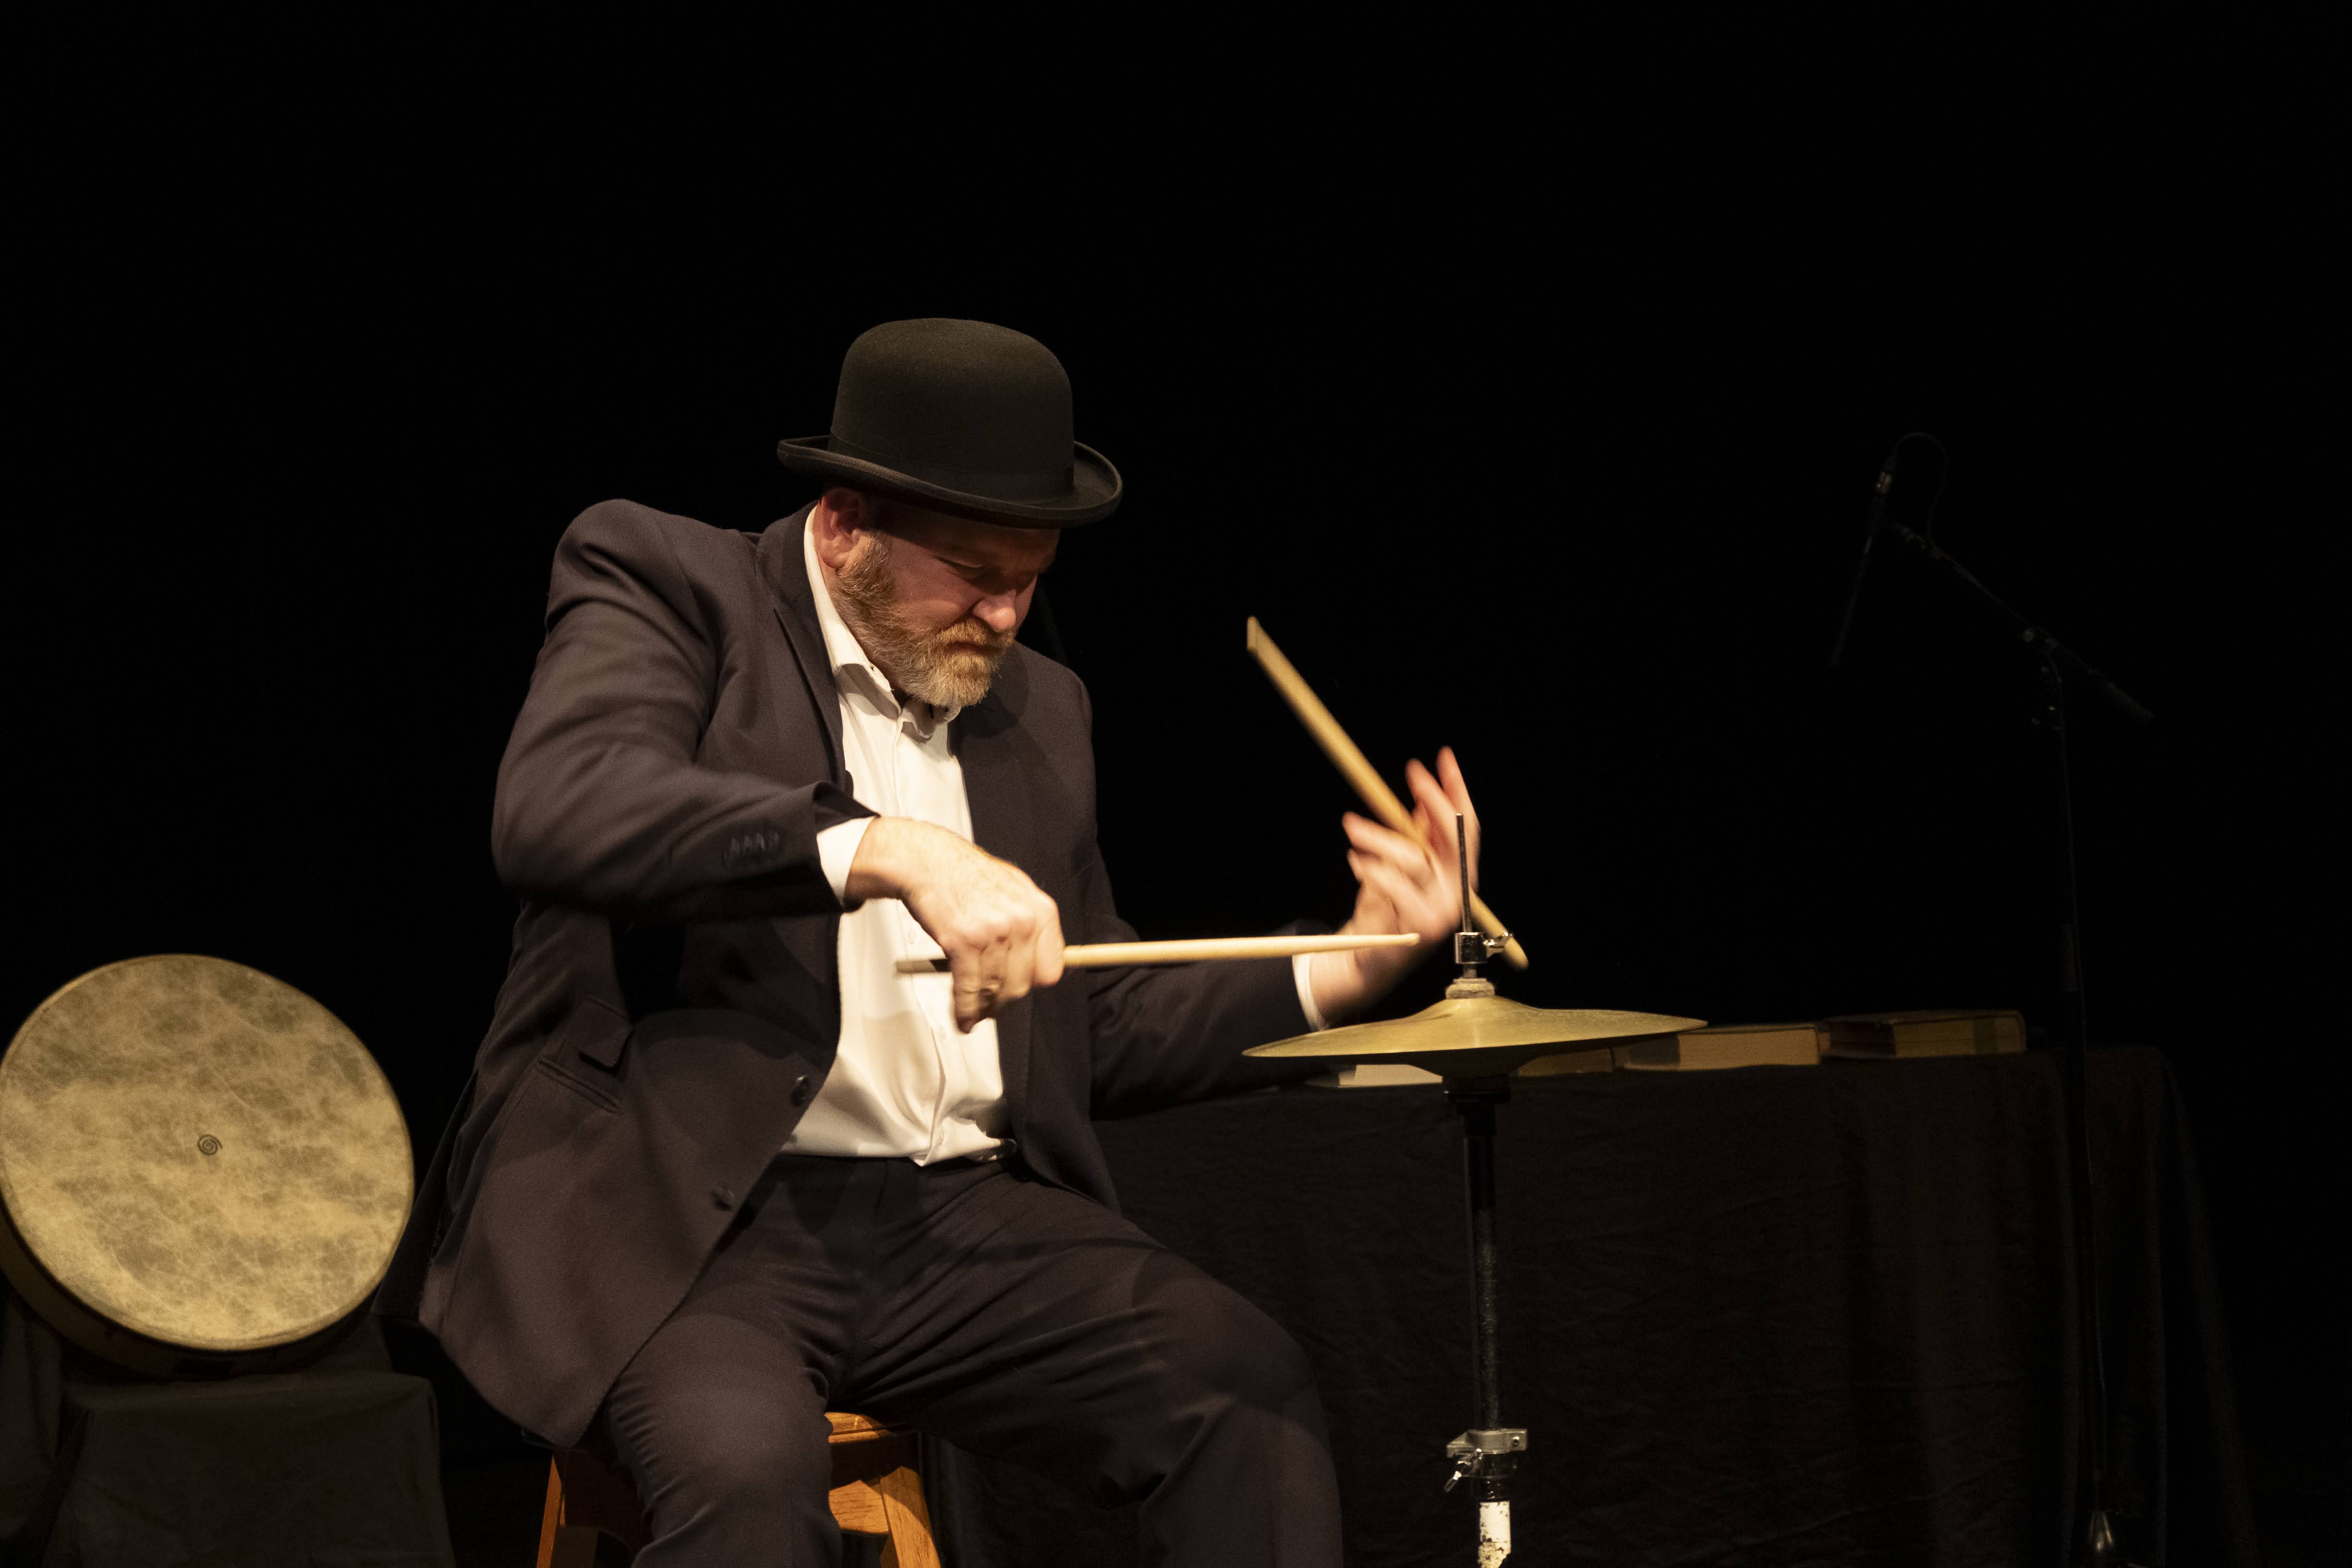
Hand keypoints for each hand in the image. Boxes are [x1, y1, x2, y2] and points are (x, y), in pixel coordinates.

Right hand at [846, 817, 1065, 1031]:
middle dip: (1004, 1000)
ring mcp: (995, 933)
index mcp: (1040, 910)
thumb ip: (1030, 923)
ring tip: (974, 1014)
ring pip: (994, 991)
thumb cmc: (965, 874)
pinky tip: (962, 1017)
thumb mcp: (1014, 890)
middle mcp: (1023, 922)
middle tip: (991, 1005)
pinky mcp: (965, 943)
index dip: (1032, 982)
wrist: (928, 861)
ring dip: (982, 1009)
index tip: (1019, 987)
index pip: (1051, 969)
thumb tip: (1037, 959)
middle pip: (1022, 985)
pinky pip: (969, 989)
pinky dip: (964, 1009)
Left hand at [1307, 747, 1479, 1023]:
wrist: (1367, 956)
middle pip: (1455, 836)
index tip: (1442, 758)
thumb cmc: (1385, 908)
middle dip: (1433, 800)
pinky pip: (1394, 886)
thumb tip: (1419, 802)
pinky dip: (1371, 870)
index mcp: (1457, 873)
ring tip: (1351, 825)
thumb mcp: (1400, 866)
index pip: (1467, 826)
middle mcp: (1458, 890)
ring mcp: (1444, 910)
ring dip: (1379, 836)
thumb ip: (1416, 838)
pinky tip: (1356, 863)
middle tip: (1410, 774)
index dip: (1456, 790)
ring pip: (1415, 858)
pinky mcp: (1423, 927)